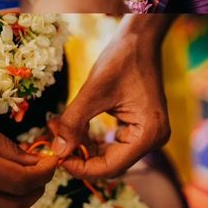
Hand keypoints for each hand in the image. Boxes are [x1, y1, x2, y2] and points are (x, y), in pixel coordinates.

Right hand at [0, 66, 57, 207]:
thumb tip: (35, 162)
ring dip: (18, 193)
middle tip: (45, 168)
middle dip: (36, 190)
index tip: (53, 161)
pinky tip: (4, 171)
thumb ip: (6, 147)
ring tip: (28, 168)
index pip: (18, 183)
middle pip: (11, 207)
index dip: (43, 174)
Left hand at [50, 16, 171, 179]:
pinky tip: (75, 125)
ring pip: (109, 153)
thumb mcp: (93, 91)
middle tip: (54, 139)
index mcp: (148, 135)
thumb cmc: (121, 60)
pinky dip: (93, 136)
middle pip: (110, 163)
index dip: (81, 167)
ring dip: (83, 145)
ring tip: (60, 128)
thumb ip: (74, 122)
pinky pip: (113, 141)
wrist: (139, 39)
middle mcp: (153, 140)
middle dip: (80, 154)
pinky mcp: (139, 125)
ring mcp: (147, 133)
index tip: (57, 157)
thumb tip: (57, 150)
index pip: (110, 167)